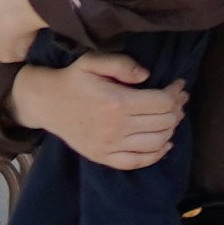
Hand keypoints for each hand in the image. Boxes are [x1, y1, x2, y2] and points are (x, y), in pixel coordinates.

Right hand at [18, 53, 184, 169]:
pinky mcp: (101, 157)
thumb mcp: (93, 62)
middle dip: (177, 108)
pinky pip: (136, 162)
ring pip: (156, 142)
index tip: (178, 84)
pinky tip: (164, 143)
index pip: (163, 103)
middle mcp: (115, 127)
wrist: (45, 102)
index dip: (176, 93)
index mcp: (116, 103)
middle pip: (164, 122)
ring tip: (170, 116)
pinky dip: (156, 155)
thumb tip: (147, 75)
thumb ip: (122, 64)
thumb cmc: (73, 80)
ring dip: (171, 129)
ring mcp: (108, 145)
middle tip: (177, 99)